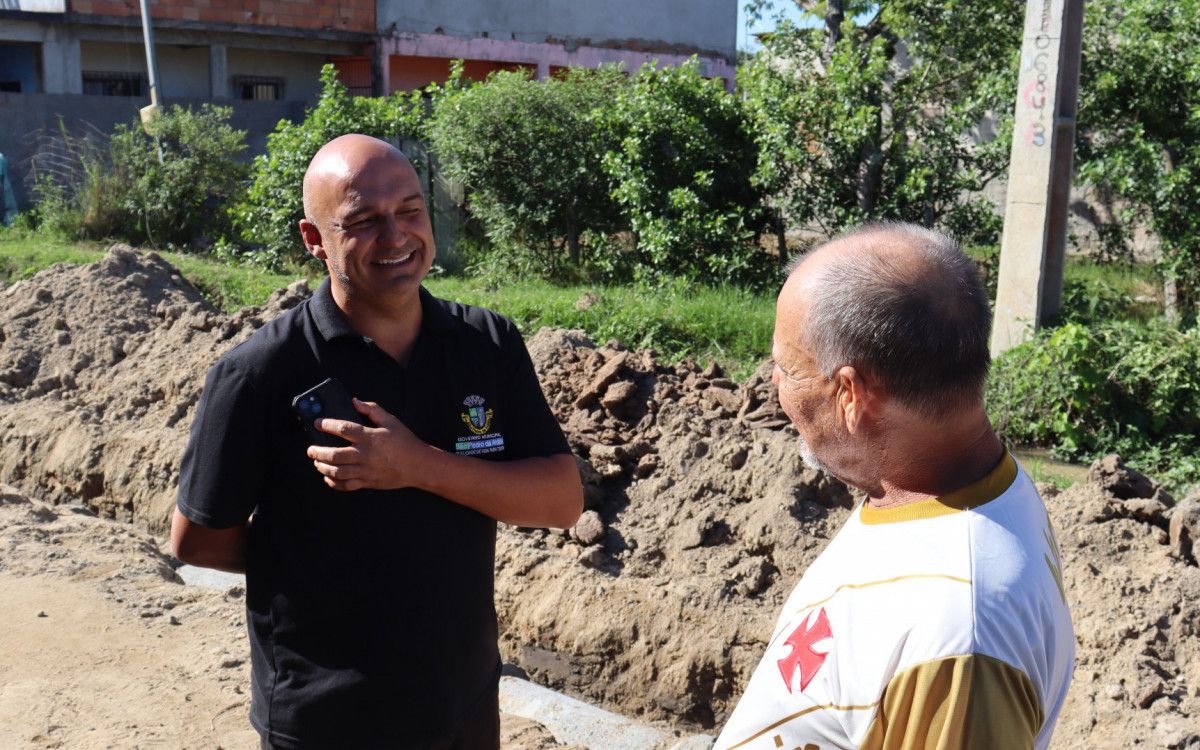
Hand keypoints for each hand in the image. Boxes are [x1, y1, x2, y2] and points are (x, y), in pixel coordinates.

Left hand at [306, 398, 431, 490]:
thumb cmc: (405, 441)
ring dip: (322, 467)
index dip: (326, 424)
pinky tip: (328, 477)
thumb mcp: (391, 421)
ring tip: (317, 462)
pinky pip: (346, 486)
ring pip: (337, 471)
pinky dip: (333, 483)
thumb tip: (354, 401)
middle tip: (311, 449)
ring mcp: (366, 470)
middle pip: (334, 454)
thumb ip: (372, 409)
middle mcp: (365, 455)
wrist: (419, 465)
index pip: (343, 429)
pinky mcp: (368, 482)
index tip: (317, 422)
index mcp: (370, 437)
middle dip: (318, 451)